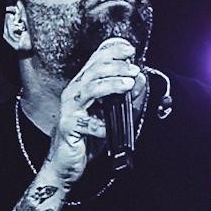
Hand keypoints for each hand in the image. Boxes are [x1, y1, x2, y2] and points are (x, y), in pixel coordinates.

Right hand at [43, 38, 141, 188]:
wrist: (69, 162)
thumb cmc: (90, 136)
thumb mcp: (116, 114)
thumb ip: (130, 98)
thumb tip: (141, 80)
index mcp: (85, 85)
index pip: (96, 61)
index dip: (111, 51)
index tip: (129, 49)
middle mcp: (75, 93)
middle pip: (93, 71)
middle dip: (115, 66)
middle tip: (134, 69)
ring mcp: (70, 109)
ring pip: (88, 89)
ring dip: (110, 84)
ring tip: (128, 85)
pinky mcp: (68, 127)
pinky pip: (86, 123)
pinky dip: (100, 125)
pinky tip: (109, 128)